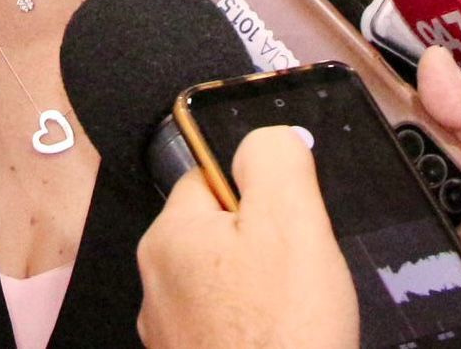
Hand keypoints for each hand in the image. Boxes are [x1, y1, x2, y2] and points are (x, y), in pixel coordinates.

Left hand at [136, 126, 357, 348]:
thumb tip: (267, 132)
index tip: (291, 216)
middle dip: (263, 246)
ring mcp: (170, 331)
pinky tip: (285, 339)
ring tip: (298, 313)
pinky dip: (256, 331)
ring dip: (261, 292)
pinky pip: (228, 328)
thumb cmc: (282, 335)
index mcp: (171, 233)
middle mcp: (157, 280)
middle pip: (219, 232)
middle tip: (303, 271)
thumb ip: (275, 159)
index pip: (210, 176)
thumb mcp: (293, 220)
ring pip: (224, 284)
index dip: (259, 190)